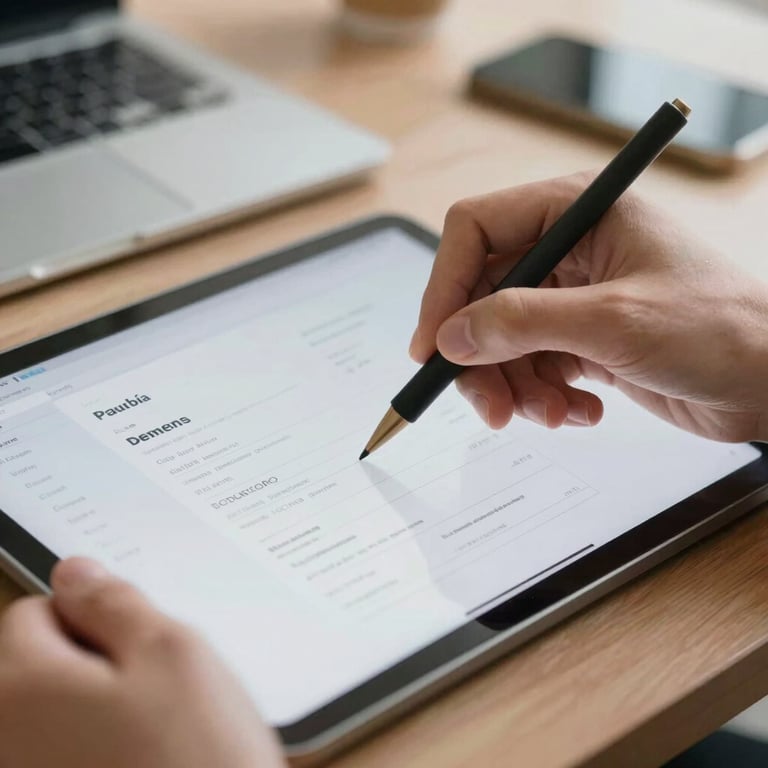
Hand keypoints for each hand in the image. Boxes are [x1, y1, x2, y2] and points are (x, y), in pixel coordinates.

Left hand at [0, 558, 284, 767]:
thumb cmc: (197, 762)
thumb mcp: (172, 651)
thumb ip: (114, 602)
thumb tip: (75, 571)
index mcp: (22, 686)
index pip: (35, 609)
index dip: (92, 615)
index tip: (133, 639)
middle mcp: (5, 738)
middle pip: (35, 664)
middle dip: (91, 663)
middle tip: (152, 690)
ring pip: (55, 712)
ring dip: (98, 708)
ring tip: (153, 733)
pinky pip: (66, 750)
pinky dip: (98, 747)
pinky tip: (143, 762)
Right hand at [410, 174, 767, 442]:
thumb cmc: (721, 328)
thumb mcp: (613, 322)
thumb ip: (523, 323)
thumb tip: (452, 336)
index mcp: (577, 210)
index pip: (477, 230)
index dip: (445, 286)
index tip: (433, 345)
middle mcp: (568, 248)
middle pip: (481, 296)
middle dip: (481, 357)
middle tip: (491, 406)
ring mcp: (572, 296)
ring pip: (500, 340)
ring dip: (514, 386)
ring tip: (550, 415)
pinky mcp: (579, 338)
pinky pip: (530, 367)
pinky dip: (543, 397)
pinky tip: (579, 411)